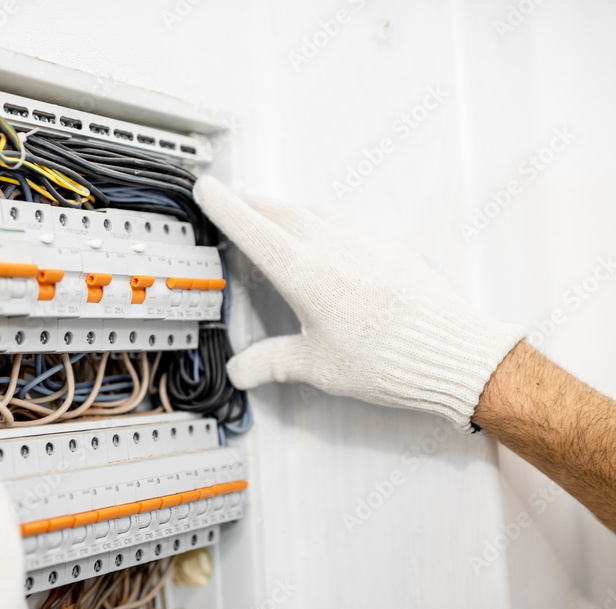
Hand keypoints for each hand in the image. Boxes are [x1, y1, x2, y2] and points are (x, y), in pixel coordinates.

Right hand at [194, 176, 524, 429]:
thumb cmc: (389, 359)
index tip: (207, 189)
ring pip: (312, 211)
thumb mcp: (318, 366)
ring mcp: (364, 241)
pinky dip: (319, 221)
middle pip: (280, 211)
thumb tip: (244, 369)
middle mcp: (333, 247)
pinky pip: (343, 221)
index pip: (253, 229)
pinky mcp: (389, 246)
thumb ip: (273, 363)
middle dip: (250, 204)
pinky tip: (322, 236)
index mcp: (306, 273)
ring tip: (272, 217)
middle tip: (233, 202)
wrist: (452, 353)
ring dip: (285, 210)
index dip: (225, 207)